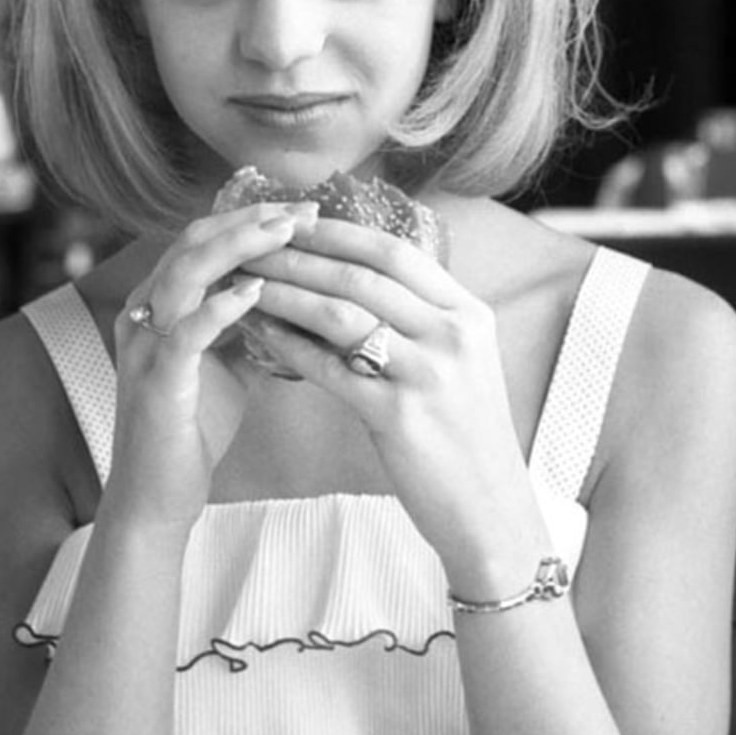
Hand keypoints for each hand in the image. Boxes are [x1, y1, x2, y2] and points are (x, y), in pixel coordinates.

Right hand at [108, 202, 318, 529]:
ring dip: (238, 247)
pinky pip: (186, 331)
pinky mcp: (155, 379)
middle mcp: (145, 313)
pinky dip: (221, 306)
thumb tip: (296, 297)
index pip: (202, 238)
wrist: (158, 495)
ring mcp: (145, 344)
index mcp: (160, 304)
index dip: (251, 217)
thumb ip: (248, 326)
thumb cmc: (192, 429)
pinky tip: (258, 292)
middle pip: (193, 240)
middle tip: (304, 211)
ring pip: (185, 273)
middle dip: (251, 219)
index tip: (303, 211)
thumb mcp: (228, 364)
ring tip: (285, 233)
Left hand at [241, 219, 535, 570]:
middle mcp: (453, 335)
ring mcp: (428, 374)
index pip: (396, 253)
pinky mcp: (399, 416)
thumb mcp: (461, 363)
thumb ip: (420, 320)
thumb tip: (355, 280)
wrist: (490, 511)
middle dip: (299, 255)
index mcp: (469, 314)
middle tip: (252, 246)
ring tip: (245, 282)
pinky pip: (330, 369)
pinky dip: (290, 346)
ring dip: (285, 292)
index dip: (339, 233)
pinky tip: (261, 334)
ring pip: (341, 314)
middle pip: (362, 276)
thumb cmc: (465, 436)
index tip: (295, 223)